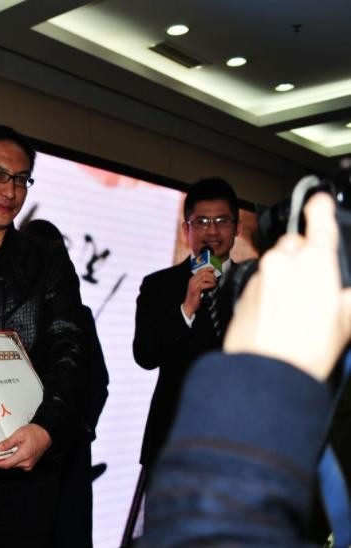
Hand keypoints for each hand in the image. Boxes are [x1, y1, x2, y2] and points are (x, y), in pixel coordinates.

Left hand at [0, 424, 51, 470]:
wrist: (46, 433)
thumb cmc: (36, 432)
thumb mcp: (19, 434)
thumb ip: (8, 442)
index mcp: (24, 455)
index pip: (6, 464)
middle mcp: (27, 463)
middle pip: (9, 465)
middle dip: (1, 459)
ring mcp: (29, 464)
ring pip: (13, 464)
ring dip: (7, 459)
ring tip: (4, 450)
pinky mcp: (29, 464)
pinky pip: (18, 464)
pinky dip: (13, 459)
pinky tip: (11, 452)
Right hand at [182, 268, 217, 315]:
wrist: (189, 305)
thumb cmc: (194, 298)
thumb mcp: (198, 288)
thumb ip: (202, 283)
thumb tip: (212, 278)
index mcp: (192, 279)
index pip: (200, 270)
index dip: (208, 269)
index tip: (213, 269)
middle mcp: (192, 281)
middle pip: (203, 273)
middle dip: (211, 274)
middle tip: (215, 278)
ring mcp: (193, 285)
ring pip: (204, 277)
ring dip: (211, 279)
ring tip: (214, 283)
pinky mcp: (196, 289)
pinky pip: (205, 284)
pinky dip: (210, 284)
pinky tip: (212, 286)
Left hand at [224, 194, 350, 380]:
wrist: (264, 370)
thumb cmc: (308, 349)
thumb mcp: (345, 322)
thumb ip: (348, 299)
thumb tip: (347, 293)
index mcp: (315, 262)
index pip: (318, 221)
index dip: (320, 208)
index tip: (319, 200)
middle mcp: (284, 262)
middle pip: (295, 245)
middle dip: (303, 256)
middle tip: (313, 286)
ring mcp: (261, 274)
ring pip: (275, 263)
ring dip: (285, 274)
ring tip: (295, 307)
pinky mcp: (244, 289)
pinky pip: (260, 279)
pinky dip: (270, 288)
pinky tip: (277, 313)